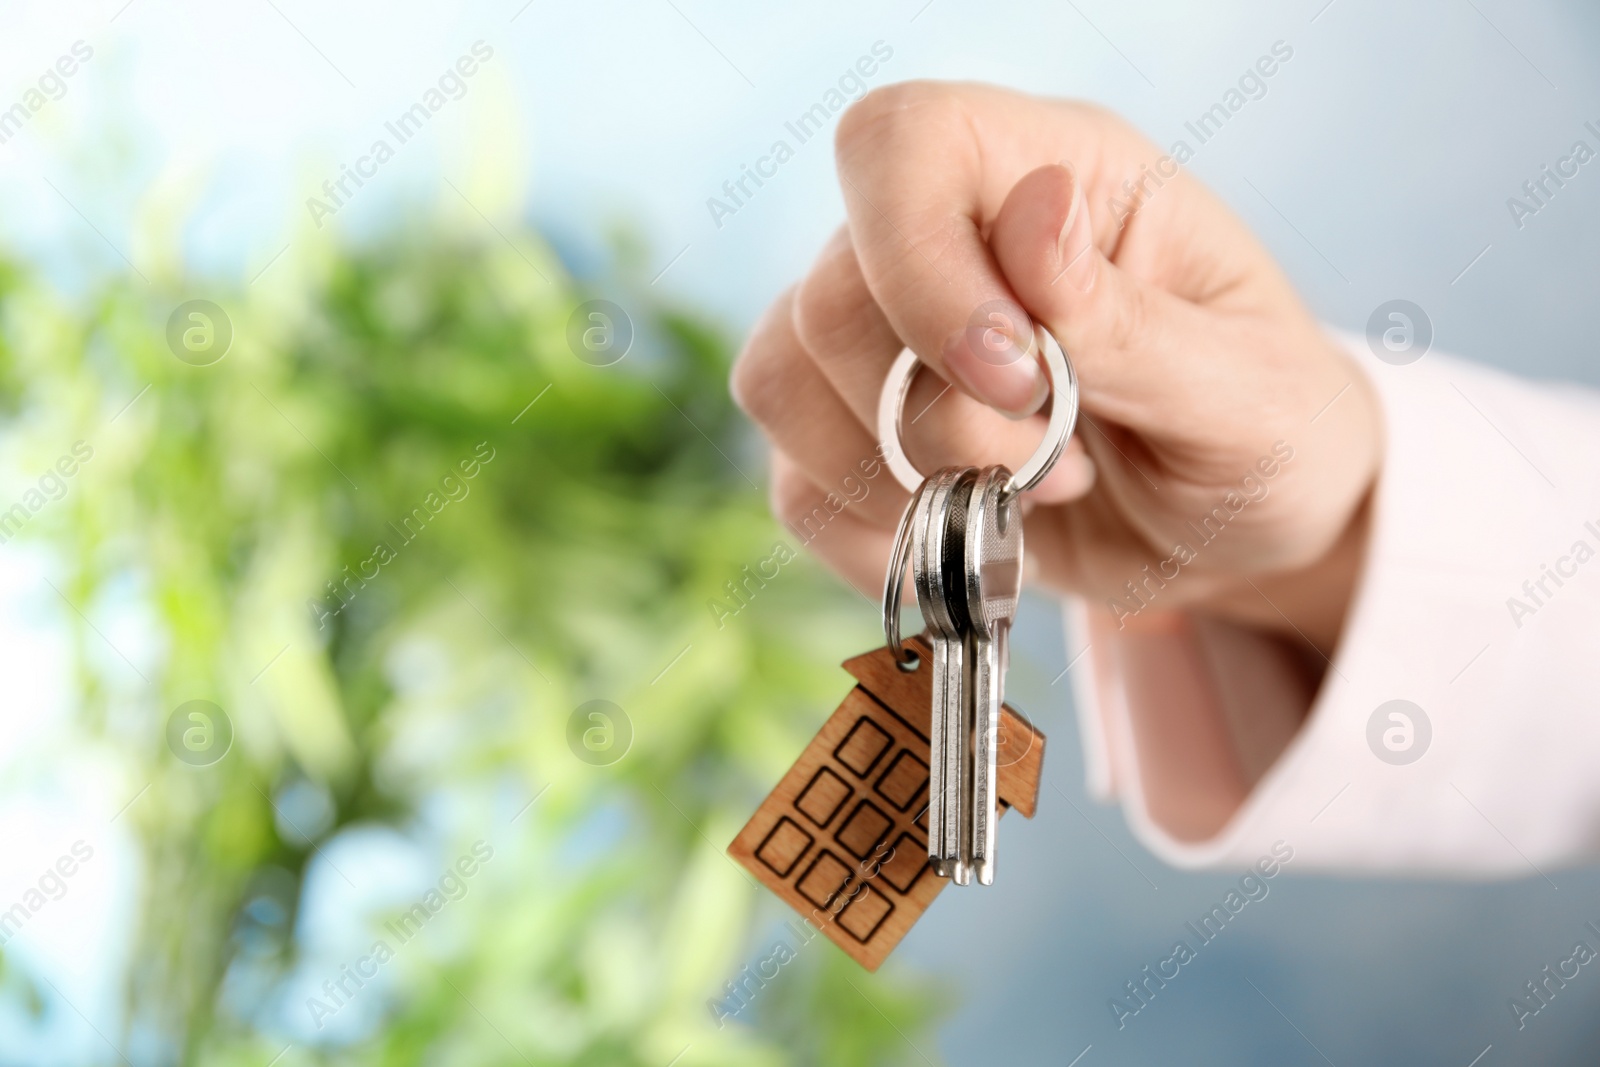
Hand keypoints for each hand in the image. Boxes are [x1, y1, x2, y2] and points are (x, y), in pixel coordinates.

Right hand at [730, 81, 1379, 656]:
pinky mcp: (862, 431)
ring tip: (1015, 503)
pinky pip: (792, 480)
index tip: (1017, 382)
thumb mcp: (1245, 391)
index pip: (902, 146)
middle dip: (936, 422)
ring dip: (892, 479)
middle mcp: (954, 237)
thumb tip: (1032, 213)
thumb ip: (1130, 320)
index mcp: (1058, 173)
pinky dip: (867, 533)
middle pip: (830, 297)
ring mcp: (891, 333)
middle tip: (1056, 469)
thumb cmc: (1270, 436)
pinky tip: (961, 540)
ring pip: (782, 380)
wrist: (1243, 536)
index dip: (918, 265)